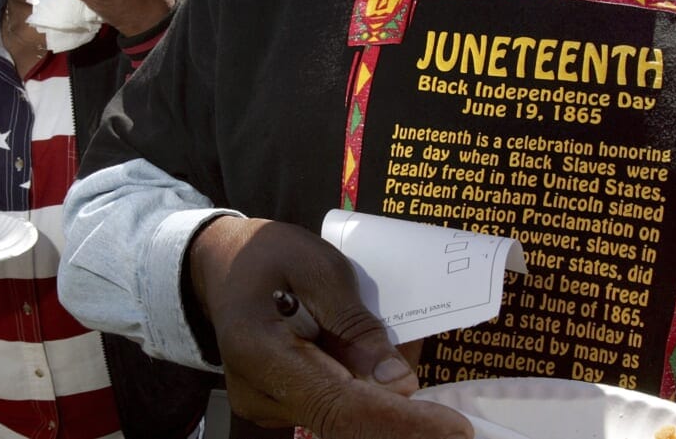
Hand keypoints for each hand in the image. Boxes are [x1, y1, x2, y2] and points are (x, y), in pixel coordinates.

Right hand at [189, 216, 472, 438]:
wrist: (222, 266)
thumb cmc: (268, 255)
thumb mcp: (316, 266)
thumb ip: (354, 323)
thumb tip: (400, 383)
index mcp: (259, 353)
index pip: (338, 406)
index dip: (398, 423)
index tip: (453, 428)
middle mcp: (259, 395)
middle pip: (344, 420)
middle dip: (401, 406)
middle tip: (431, 371)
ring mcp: (267, 407)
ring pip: (343, 416)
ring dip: (383, 391)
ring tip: (396, 344)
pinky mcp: (282, 408)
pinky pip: (335, 407)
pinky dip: (366, 386)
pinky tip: (372, 354)